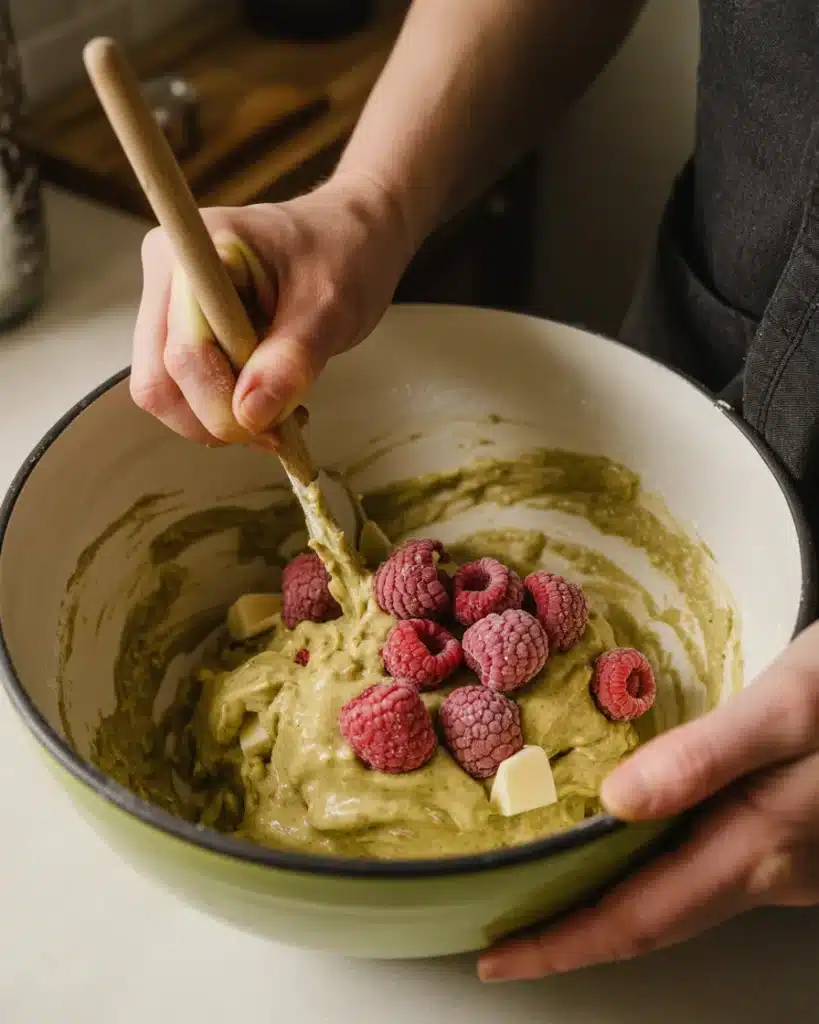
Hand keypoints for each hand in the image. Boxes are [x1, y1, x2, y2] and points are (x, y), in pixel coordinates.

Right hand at [131, 172, 411, 445]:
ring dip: (224, 419)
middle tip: (278, 429)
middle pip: (159, 383)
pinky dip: (227, 411)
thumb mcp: (332, 307)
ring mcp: (171, 307)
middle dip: (216, 418)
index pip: (181, 353)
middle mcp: (166, 277)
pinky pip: (188, 391)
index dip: (218, 401)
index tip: (272, 424)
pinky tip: (270, 403)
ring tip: (281, 413)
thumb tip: (249, 416)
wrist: (353, 235)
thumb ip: (291, 360)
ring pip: (170, 395)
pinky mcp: (186, 331)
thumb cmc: (345, 253)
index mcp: (192, 254)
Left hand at [479, 619, 818, 981]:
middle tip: (507, 937)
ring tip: (550, 893)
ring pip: (684, 898)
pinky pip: (711, 869)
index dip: (564, 946)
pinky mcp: (800, 839)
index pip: (640, 918)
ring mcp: (792, 864)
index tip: (498, 962)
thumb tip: (616, 802)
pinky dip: (654, 871)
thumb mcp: (791, 706)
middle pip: (655, 921)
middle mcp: (774, 872)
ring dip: (615, 905)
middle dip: (576, 936)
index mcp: (759, 847)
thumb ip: (708, 756)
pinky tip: (631, 845)